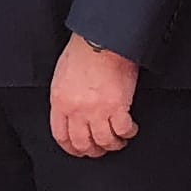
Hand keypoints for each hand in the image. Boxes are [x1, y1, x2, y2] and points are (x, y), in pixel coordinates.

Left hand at [47, 35, 138, 159]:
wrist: (101, 40)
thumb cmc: (83, 51)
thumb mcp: (62, 76)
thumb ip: (65, 96)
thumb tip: (71, 110)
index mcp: (60, 102)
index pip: (61, 135)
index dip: (71, 148)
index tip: (78, 150)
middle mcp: (77, 110)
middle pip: (83, 143)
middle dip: (92, 151)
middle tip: (99, 150)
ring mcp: (98, 110)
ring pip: (104, 141)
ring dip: (112, 145)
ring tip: (118, 141)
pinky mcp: (118, 107)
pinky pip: (123, 130)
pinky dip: (128, 133)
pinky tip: (130, 129)